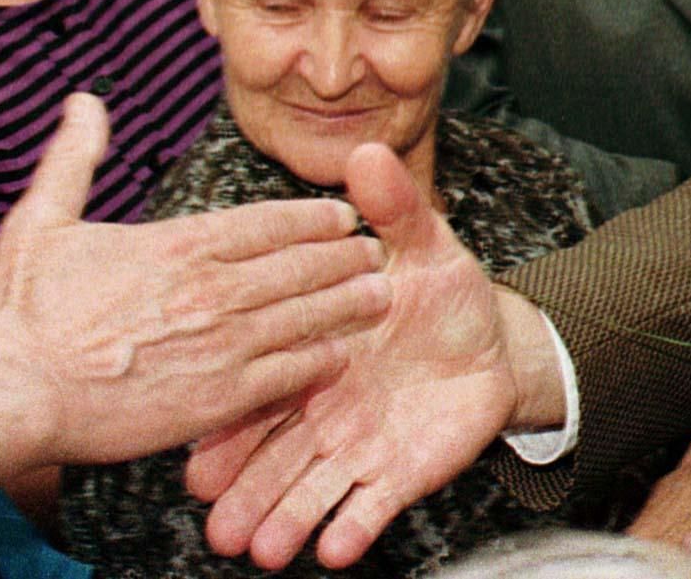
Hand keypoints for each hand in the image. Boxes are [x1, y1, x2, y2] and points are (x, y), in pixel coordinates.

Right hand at [0, 94, 386, 480]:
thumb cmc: (25, 314)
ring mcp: (224, 341)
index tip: (344, 217)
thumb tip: (83, 103)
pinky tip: (342, 353)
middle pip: (304, 263)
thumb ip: (75, 160)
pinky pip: (292, 372)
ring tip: (379, 295)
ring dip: (350, 302)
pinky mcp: (222, 396)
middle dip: (346, 257)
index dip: (315, 219)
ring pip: (311, 313)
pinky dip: (322, 359)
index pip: (272, 222)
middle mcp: (215, 287)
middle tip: (375, 254)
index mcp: (182, 244)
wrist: (12, 394)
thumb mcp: (42, 223)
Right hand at [187, 142, 530, 569]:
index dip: (232, 421)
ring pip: (311, 491)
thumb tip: (367, 152)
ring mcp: (357, 449)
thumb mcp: (423, 244)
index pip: (262, 390)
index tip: (196, 447)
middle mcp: (323, 412)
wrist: (494, 340)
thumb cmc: (440, 292)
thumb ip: (393, 208)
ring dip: (285, 520)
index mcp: (314, 358)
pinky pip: (372, 506)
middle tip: (212, 521)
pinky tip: (334, 552)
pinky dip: (353, 528)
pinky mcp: (398, 475)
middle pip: (274, 457)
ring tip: (258, 549)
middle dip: (244, 491)